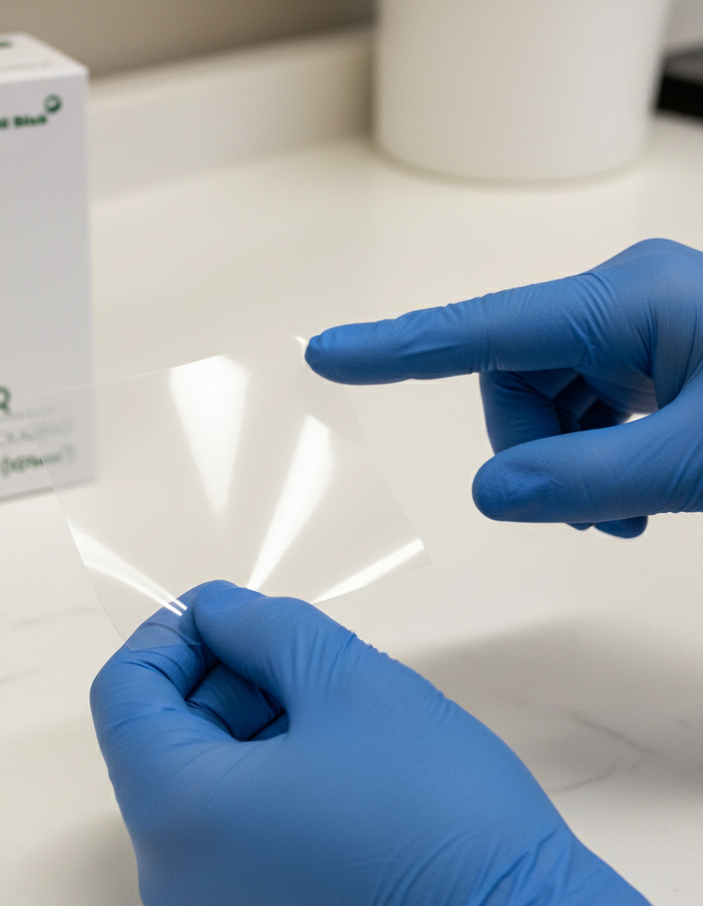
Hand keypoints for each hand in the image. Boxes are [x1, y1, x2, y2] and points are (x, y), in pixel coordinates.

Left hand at [91, 581, 698, 905]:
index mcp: (175, 810)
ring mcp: (208, 905)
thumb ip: (262, 627)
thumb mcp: (345, 680)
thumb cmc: (438, 817)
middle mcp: (172, 870)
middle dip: (215, 673)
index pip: (124, 692)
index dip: (170, 634)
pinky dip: (257, 768)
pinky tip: (328, 748)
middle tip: (291, 648)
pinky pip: (223, 822)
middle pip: (156, 734)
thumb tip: (217, 610)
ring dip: (243, 718)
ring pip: (194, 776)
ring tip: (323, 698)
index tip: (226, 610)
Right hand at [306, 238, 702, 537]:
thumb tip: (491, 494)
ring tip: (625, 513)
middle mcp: (619, 302)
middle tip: (589, 511)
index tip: (327, 355)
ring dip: (566, 466)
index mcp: (619, 302)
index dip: (393, 350)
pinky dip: (593, 459)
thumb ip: (583, 480)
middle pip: (512, 381)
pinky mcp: (656, 355)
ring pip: (545, 403)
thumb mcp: (696, 461)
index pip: (475, 332)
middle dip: (530, 452)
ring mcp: (638, 327)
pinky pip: (586, 408)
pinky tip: (636, 495)